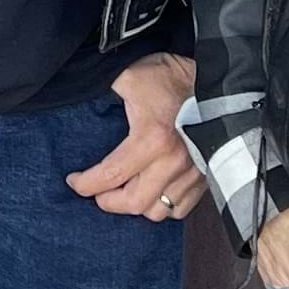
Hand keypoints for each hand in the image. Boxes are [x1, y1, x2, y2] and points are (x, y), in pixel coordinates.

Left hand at [66, 50, 200, 221]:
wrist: (214, 81)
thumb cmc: (169, 78)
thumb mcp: (129, 78)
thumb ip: (102, 90)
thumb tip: (77, 96)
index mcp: (153, 139)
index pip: (110, 175)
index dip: (86, 184)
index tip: (74, 181)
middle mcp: (174, 162)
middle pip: (134, 203)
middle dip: (108, 201)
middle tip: (96, 192)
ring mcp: (192, 173)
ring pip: (159, 211)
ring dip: (137, 205)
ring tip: (123, 191)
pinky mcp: (205, 177)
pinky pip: (181, 209)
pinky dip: (163, 206)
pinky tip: (151, 191)